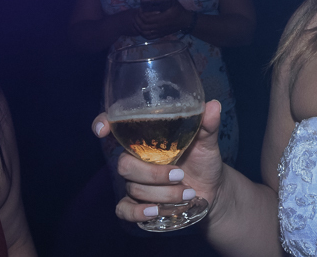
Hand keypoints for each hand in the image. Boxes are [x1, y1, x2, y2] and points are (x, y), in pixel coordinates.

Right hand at [93, 100, 226, 222]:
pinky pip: (124, 209)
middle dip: (153, 173)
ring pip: (133, 188)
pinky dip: (138, 212)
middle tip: (180, 175)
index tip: (103, 129)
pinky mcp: (137, 204)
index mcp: (148, 139)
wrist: (212, 188)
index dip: (104, 124)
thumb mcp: (207, 142)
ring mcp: (135, 182)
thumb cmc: (204, 159)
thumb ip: (207, 125)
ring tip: (188, 193)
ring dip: (163, 194)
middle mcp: (136, 159)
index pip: (117, 127)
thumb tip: (214, 105)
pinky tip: (155, 212)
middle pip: (124, 165)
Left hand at [132, 0, 192, 39]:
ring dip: (138, 28)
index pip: (146, 19)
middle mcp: (159, 26)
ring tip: (136, 22)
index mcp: (162, 19)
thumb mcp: (177, 5)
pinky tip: (141, 30)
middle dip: (137, 21)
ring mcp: (159, 31)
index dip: (140, 15)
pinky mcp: (160, 35)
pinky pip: (149, 37)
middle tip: (135, 15)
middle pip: (143, 26)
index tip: (140, 9)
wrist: (185, 22)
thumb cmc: (180, 12)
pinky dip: (143, 34)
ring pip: (145, 33)